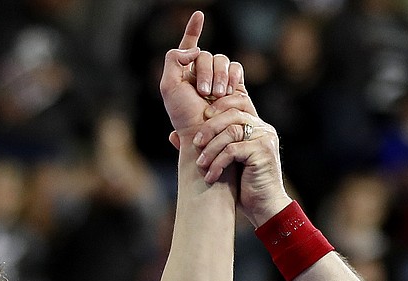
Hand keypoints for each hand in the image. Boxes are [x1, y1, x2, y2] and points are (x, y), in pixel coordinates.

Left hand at [158, 11, 242, 136]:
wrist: (208, 138)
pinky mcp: (237, 88)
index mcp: (186, 74)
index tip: (199, 15)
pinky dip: (232, 76)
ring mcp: (221, 81)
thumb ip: (173, 60)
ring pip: (223, 60)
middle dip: (205, 71)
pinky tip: (228, 91)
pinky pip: (237, 68)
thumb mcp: (169, 87)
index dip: (193, 30)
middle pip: (207, 54)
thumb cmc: (186, 119)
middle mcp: (203, 76)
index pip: (190, 47)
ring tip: (216, 96)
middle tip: (205, 93)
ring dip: (219, 75)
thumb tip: (195, 48)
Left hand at [191, 93, 291, 226]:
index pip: (237, 100)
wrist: (264, 207)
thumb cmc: (242, 187)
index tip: (200, 120)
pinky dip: (218, 162)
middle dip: (209, 127)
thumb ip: (202, 145)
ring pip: (231, 131)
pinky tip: (211, 176)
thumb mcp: (221, 162)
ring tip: (201, 164)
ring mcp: (264, 138)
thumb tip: (173, 136)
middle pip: (232, 112)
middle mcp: (262, 128)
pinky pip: (233, 150)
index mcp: (254, 125)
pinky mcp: (263, 152)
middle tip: (195, 143)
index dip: (217, 105)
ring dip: (211, 148)